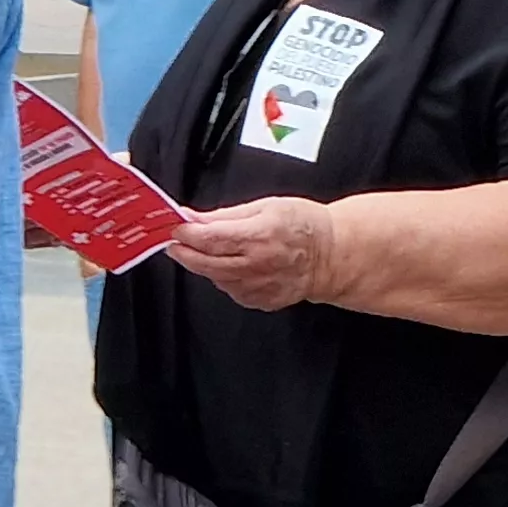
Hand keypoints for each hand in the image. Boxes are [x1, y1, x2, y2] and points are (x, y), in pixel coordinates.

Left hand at [167, 197, 339, 311]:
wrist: (332, 256)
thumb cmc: (304, 226)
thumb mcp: (265, 206)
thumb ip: (225, 215)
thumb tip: (193, 217)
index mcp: (259, 235)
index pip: (209, 238)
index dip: (186, 233)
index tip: (176, 228)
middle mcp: (257, 264)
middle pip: (205, 262)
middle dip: (184, 252)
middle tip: (175, 243)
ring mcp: (258, 286)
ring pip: (215, 278)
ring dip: (204, 265)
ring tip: (207, 251)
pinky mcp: (260, 300)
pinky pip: (230, 290)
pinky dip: (224, 277)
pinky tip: (232, 265)